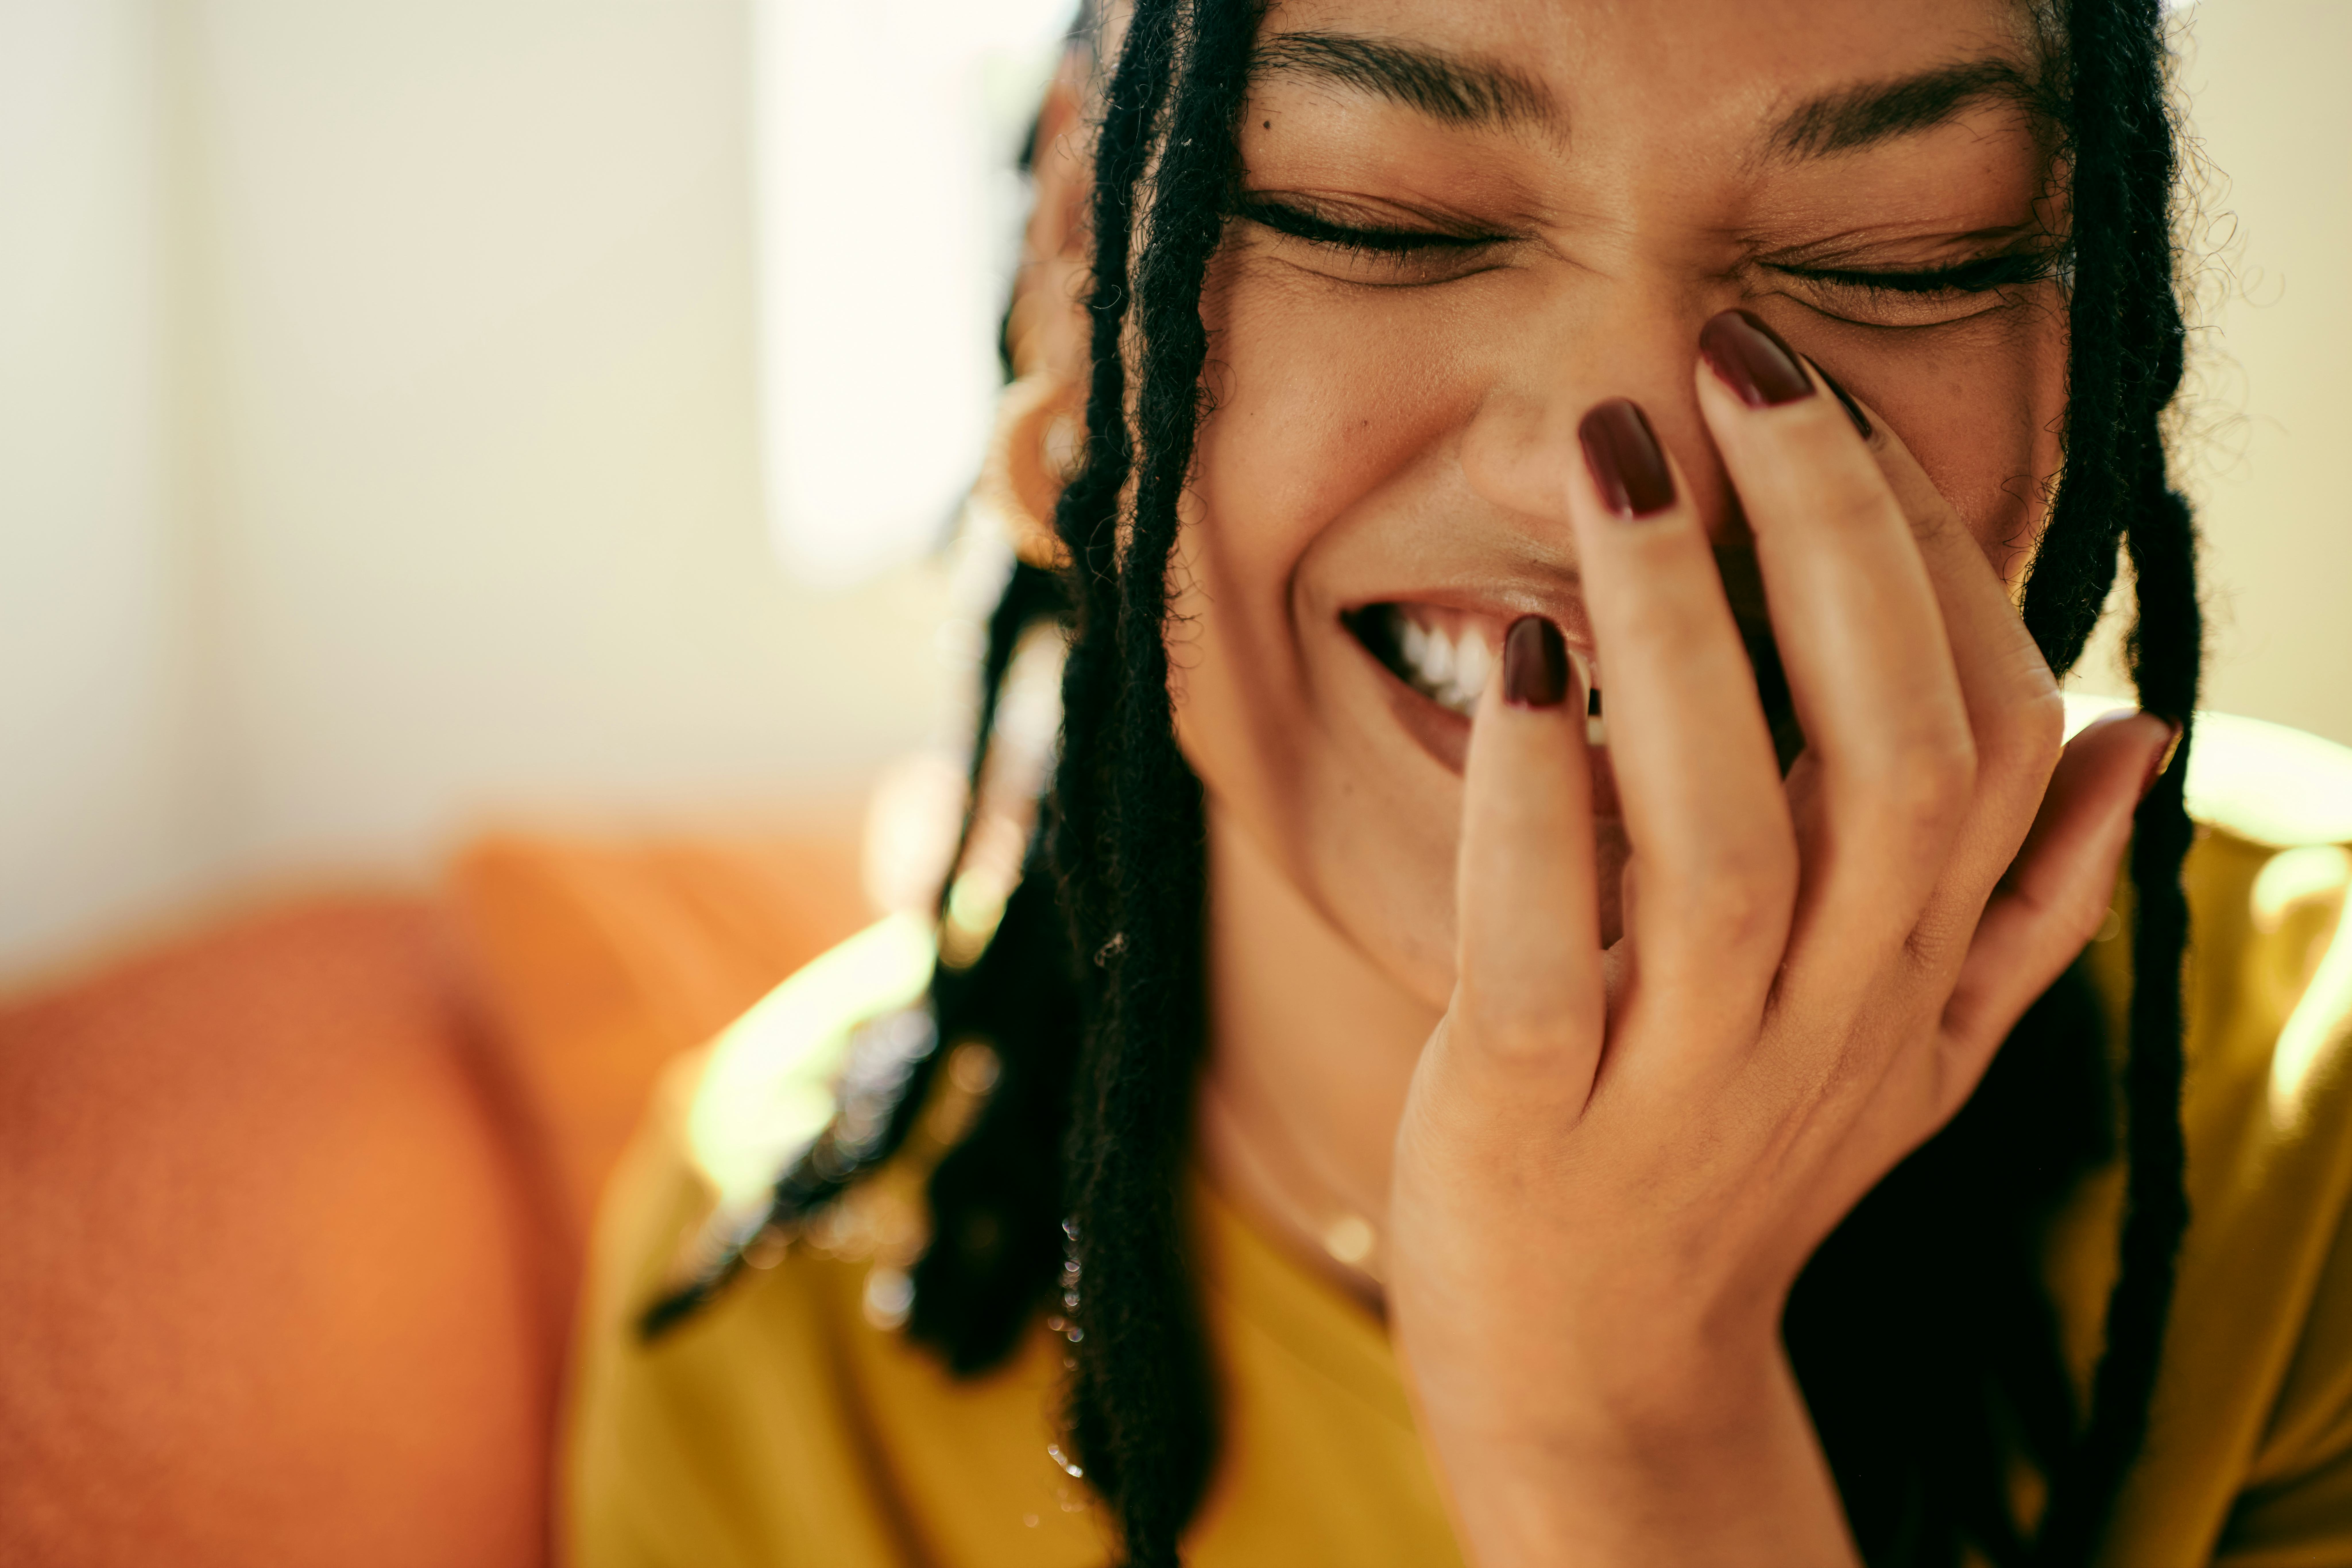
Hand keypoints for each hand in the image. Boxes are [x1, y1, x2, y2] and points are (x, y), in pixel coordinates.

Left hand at [1385, 315, 2175, 1566]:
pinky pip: (1542, 948)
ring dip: (1681, 632)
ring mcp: (1684, 1072)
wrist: (1604, 1373)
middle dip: (1830, 544)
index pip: (1979, 732)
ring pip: (1727, 835)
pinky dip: (1534, 804)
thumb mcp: (1918, 1054)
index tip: (1829, 408)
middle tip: (1739, 362)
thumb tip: (2126, 726)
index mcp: (1917, 975)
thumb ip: (2028, 905)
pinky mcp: (1529, 1113)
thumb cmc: (1746, 1167)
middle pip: (1888, 757)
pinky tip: (1519, 667)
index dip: (1924, 556)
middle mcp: (1830, 1013)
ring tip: (1618, 453)